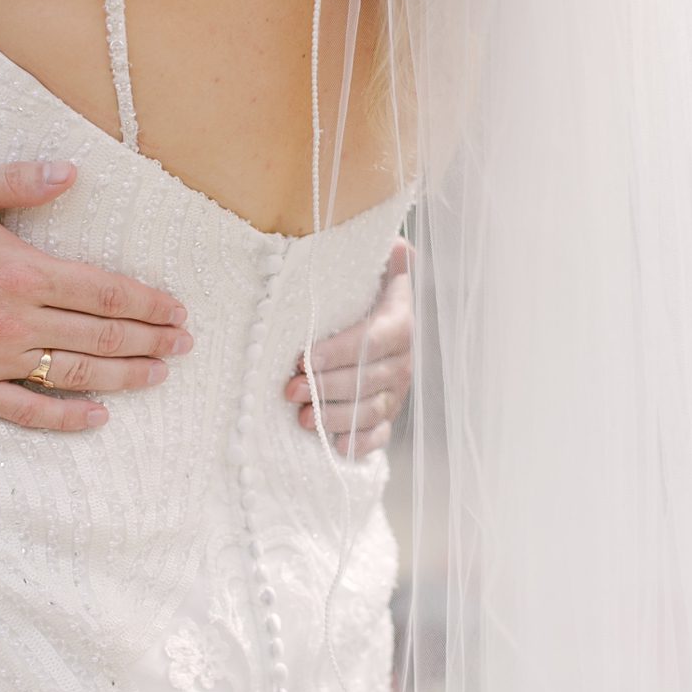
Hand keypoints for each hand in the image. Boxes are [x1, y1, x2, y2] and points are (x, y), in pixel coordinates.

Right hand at [0, 160, 190, 431]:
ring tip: (157, 374)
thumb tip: (72, 172)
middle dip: (149, 340)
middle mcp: (9, 317)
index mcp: (17, 267)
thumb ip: (20, 181)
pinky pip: (23, 409)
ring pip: (72, 373)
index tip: (177, 309)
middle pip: (100, 334)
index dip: (147, 302)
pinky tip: (96, 416)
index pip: (103, 290)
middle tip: (183, 344)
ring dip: (123, 376)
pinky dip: (64, 417)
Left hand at [287, 238, 413, 457]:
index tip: (303, 357)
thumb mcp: (364, 273)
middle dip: (327, 387)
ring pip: (371, 409)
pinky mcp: (384, 417)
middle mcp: (402, 360)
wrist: (366, 325)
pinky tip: (335, 445)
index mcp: (398, 323)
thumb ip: (379, 260)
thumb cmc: (355, 296)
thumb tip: (397, 246)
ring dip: (335, 416)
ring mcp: (395, 392)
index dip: (341, 351)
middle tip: (289, 390)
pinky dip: (359, 443)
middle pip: (370, 378)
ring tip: (301, 418)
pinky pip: (378, 435)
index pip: (376, 338)